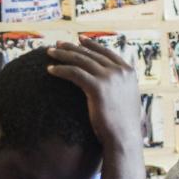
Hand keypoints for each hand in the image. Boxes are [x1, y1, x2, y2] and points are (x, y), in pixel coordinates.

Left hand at [47, 39, 141, 153]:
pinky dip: (61, 70)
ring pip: (81, 60)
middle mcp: (120, 71)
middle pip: (91, 54)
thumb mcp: (126, 101)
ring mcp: (110, 78)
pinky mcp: (98, 87)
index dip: (91, 45)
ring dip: (63, 55)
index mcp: (129, 72)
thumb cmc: (122, 126)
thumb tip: (113, 87)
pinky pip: (75, 73)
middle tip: (58, 44)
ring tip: (50, 53)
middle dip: (72, 47)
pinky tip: (50, 70)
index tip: (79, 39)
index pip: (106, 52)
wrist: (123, 139)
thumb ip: (121, 88)